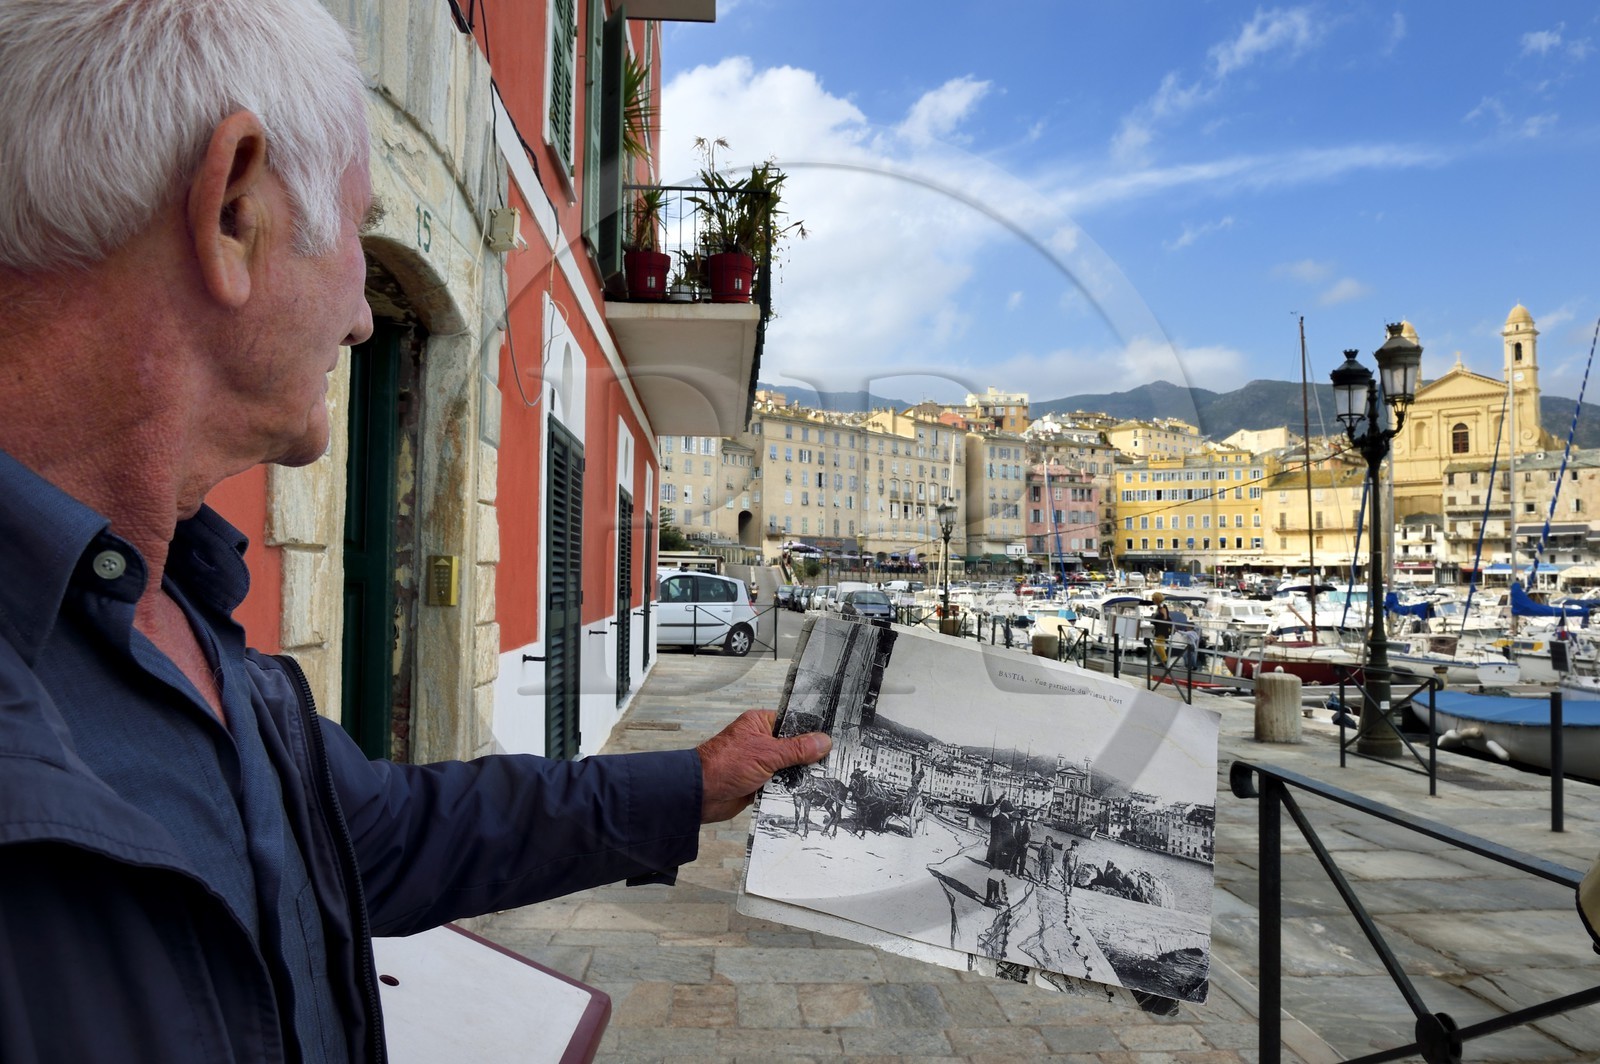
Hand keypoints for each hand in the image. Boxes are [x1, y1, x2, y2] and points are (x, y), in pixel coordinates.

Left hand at [695, 709, 830, 822]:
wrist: (701, 795)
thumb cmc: (724, 765)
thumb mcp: (766, 753)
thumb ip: (796, 749)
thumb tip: (823, 741)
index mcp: (760, 724)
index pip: (793, 722)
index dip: (812, 730)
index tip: (833, 738)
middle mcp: (761, 742)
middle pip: (794, 747)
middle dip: (809, 756)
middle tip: (832, 762)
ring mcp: (760, 763)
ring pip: (789, 767)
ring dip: (799, 775)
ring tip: (823, 779)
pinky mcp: (759, 783)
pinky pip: (781, 785)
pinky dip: (790, 789)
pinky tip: (806, 793)